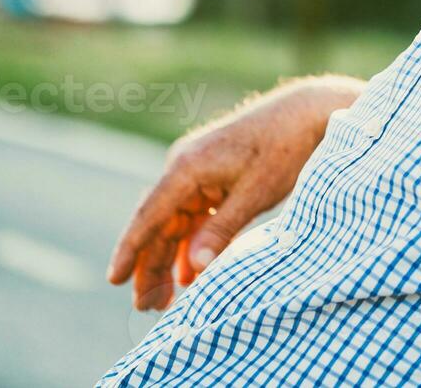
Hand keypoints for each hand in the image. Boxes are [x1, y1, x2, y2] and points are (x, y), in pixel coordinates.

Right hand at [106, 77, 361, 309]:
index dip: (131, 250)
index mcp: (187, 167)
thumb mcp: (256, 192)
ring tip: (163, 300)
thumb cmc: (284, 148)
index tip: (114, 279)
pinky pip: (193, 215)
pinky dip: (191, 243)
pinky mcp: (213, 175)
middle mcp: (184, 166)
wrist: (307, 112)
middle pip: (158, 223)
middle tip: (146, 307)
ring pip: (174, 223)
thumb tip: (194, 269)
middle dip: (151, 266)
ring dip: (169, 259)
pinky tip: (188, 273)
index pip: (149, 215)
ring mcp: (197, 170)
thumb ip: (223, 229)